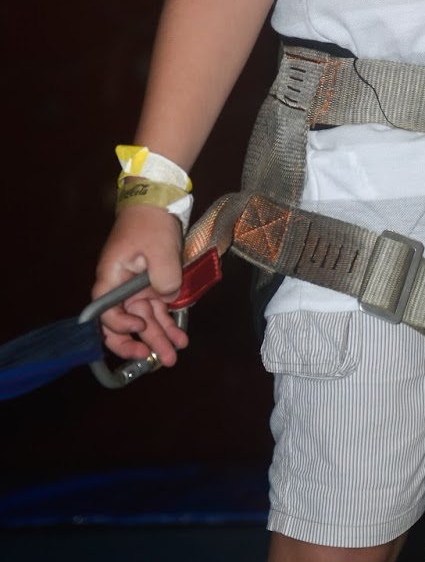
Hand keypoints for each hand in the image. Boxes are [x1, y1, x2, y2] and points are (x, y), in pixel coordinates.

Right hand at [92, 206, 189, 366]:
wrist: (157, 201)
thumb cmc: (151, 223)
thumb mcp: (160, 250)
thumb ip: (164, 278)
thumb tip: (168, 297)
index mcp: (112, 278)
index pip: (106, 313)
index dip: (121, 325)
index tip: (140, 324)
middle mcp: (121, 287)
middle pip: (126, 323)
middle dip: (143, 343)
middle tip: (160, 360)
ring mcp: (137, 286)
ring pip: (145, 319)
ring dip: (159, 337)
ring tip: (174, 355)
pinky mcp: (152, 283)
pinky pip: (158, 308)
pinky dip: (168, 321)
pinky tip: (180, 336)